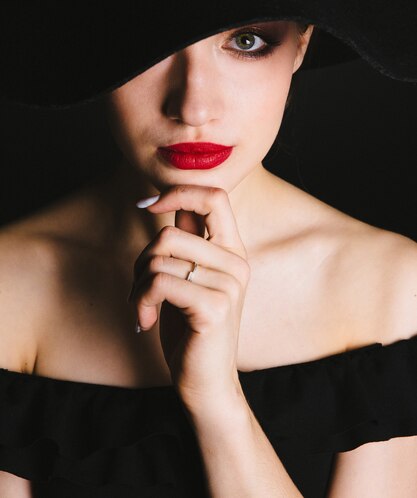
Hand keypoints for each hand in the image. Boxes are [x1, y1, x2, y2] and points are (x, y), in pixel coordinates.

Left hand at [130, 185, 250, 409]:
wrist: (207, 384)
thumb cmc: (192, 331)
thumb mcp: (189, 278)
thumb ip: (187, 242)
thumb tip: (170, 203)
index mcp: (232, 251)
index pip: (214, 196)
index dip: (178, 193)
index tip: (147, 206)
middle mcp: (236, 263)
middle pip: (169, 234)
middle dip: (140, 261)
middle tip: (139, 287)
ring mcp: (229, 284)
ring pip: (159, 259)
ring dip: (137, 286)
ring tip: (141, 307)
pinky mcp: (214, 307)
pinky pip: (159, 282)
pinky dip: (139, 301)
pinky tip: (143, 322)